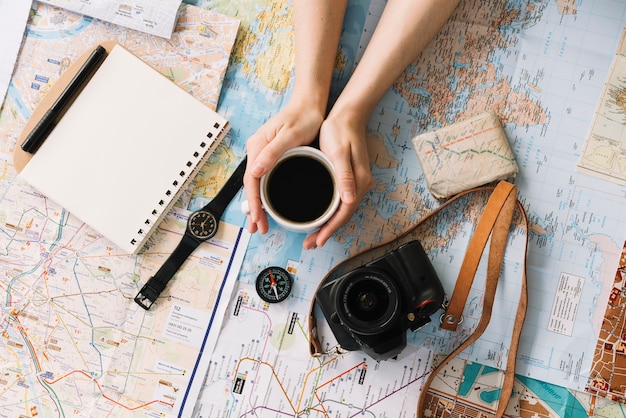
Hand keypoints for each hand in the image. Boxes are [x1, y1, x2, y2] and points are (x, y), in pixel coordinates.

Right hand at [243, 97, 324, 234]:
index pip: (251, 180)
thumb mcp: (290, 135)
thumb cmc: (303, 117)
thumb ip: (272, 152)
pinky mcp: (272, 155)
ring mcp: (263, 153)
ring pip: (257, 184)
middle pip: (252, 185)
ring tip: (260, 223)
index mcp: (258, 147)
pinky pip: (264, 178)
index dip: (254, 202)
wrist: (309, 104)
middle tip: (258, 229)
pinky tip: (268, 205)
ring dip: (258, 204)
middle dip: (254, 209)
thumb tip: (256, 171)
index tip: (258, 219)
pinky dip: (264, 194)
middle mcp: (257, 151)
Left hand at [303, 112, 372, 249]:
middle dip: (327, 232)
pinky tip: (321, 216)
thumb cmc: (340, 131)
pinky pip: (340, 201)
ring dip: (328, 224)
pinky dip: (331, 212)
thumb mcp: (338, 153)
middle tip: (310, 244)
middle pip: (343, 216)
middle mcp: (360, 185)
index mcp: (358, 182)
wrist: (348, 115)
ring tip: (313, 236)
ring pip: (342, 210)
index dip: (330, 229)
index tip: (317, 241)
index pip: (343, 213)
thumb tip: (348, 200)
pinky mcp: (349, 178)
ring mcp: (356, 182)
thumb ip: (344, 176)